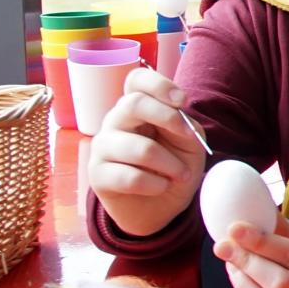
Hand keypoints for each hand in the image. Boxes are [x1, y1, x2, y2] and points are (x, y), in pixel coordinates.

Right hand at [88, 67, 207, 237]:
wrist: (161, 207)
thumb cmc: (174, 167)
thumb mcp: (189, 143)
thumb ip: (185, 125)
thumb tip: (178, 118)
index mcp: (137, 107)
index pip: (137, 80)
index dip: (159, 85)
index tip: (183, 101)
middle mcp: (115, 121)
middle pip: (134, 104)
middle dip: (170, 120)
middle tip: (190, 140)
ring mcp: (102, 146)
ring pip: (139, 148)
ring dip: (171, 164)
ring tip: (181, 175)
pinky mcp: (97, 174)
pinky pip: (131, 177)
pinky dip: (156, 184)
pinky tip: (161, 187)